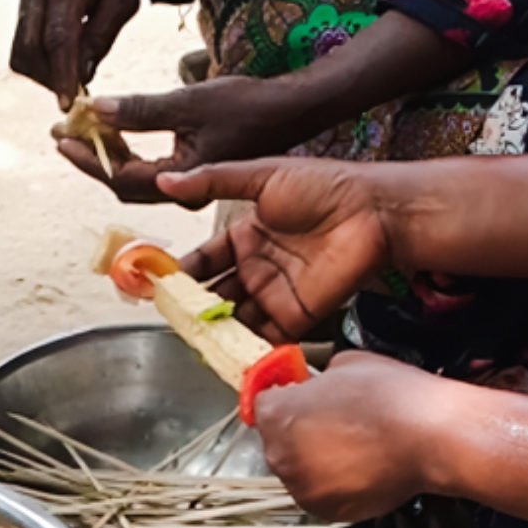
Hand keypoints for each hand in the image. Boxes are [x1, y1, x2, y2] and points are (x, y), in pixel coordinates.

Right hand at [10, 0, 144, 103]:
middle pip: (30, 50)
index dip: (61, 74)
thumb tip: (82, 75)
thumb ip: (102, 34)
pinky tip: (64, 63)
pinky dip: (40, 63)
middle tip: (78, 92)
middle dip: (51, 78)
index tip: (68, 104)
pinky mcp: (23, 6)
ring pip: (20, 53)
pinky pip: (23, 46)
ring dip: (43, 74)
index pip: (57, 37)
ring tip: (72, 77)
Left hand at [58, 75, 316, 202]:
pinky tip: (116, 132)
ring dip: (108, 156)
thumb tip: (95, 109)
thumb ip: (139, 110)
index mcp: (185, 180)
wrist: (291, 110)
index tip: (63, 137)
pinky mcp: (195, 176)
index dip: (88, 158)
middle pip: (124, 186)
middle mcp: (186, 193)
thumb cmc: (247, 105)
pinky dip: (129, 154)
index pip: (121, 178)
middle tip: (66, 133)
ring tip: (85, 130)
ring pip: (136, 181)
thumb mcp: (188, 102)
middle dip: (92, 159)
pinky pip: (152, 173)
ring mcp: (191, 187)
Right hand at [159, 159, 393, 338]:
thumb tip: (164, 180)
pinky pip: (264, 338)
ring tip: (188, 336)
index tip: (155, 283)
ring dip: (212, 329)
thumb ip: (212, 181)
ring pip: (234, 318)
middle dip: (191, 306)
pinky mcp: (296, 316)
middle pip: (215, 294)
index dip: (181, 272)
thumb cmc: (323, 186)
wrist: (372, 211)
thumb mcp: (261, 175)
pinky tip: (221, 352)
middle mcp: (257, 268)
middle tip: (168, 315)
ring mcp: (275, 294)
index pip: (204, 260)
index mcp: (246, 235)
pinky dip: (243, 348)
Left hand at [255, 353, 453, 522]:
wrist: (430, 436)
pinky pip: (322, 494)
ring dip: (318, 461)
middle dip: (301, 432)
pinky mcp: (326, 511)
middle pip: (279, 441)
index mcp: (276, 414)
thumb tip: (318, 387)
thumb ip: (318, 380)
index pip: (263, 405)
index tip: (300, 398)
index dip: (286, 398)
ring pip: (301, 471)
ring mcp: (302, 487)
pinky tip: (363, 466)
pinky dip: (337, 485)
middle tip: (336, 422)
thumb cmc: (392, 397)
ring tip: (355, 446)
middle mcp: (281, 455)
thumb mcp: (345, 364)